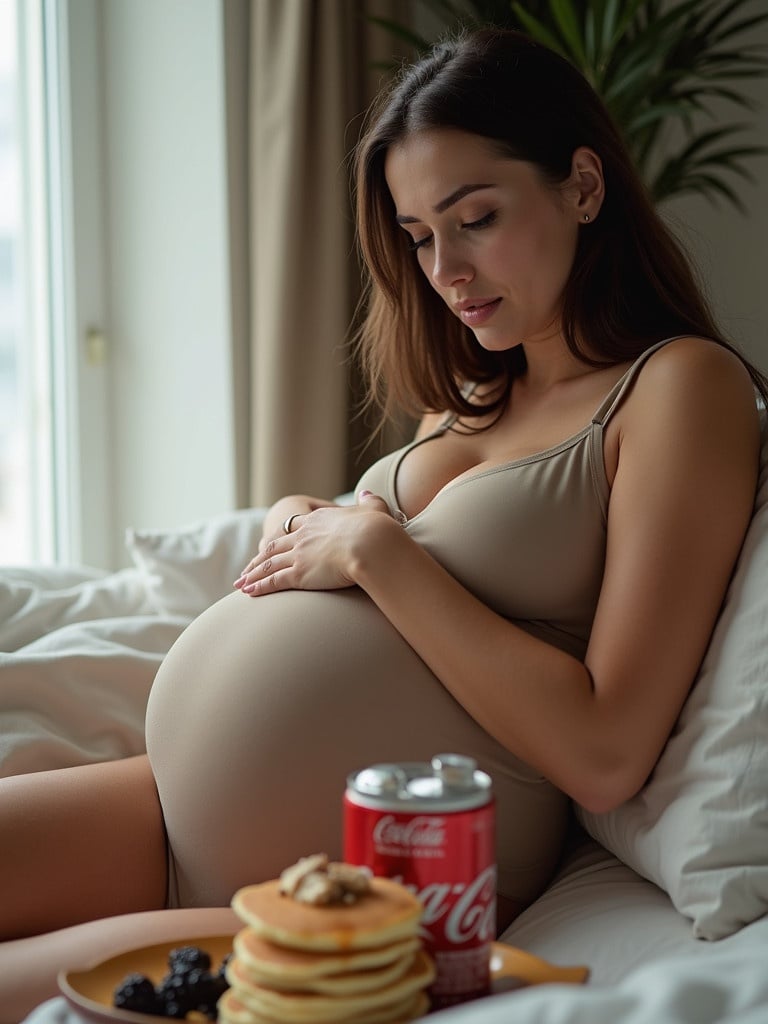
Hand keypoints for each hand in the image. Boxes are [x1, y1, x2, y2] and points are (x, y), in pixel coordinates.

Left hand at [234, 490, 395, 594]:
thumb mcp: (374, 510)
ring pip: (268, 565)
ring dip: (253, 574)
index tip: (274, 542)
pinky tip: (248, 592)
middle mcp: (303, 536)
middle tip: (248, 567)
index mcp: (319, 521)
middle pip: (274, 546)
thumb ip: (370, 502)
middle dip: (259, 558)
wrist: (370, 543)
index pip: (294, 528)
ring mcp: (298, 555)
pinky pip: (273, 581)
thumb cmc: (377, 529)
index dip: (283, 537)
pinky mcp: (299, 573)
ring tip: (241, 583)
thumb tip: (368, 494)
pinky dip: (259, 586)